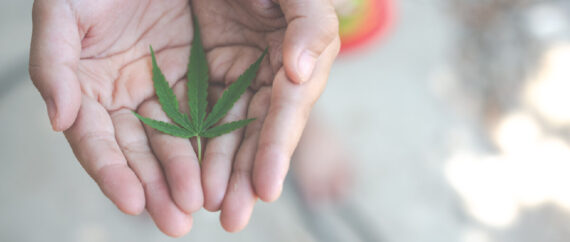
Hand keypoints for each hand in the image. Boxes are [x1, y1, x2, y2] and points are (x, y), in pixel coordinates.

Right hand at [30, 0, 201, 236]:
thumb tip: (57, 121)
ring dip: (189, 175)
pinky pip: (211, 112)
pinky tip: (226, 172)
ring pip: (178, 139)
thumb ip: (52, 64)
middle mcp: (127, 98)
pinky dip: (216, 142)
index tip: (131, 202)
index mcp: (88, 89)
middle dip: (157, 187)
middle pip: (141, 151)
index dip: (111, 172)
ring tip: (204, 205)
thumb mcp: (62, 13)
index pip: (97, 141)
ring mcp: (164, 89)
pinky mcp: (200, 75)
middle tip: (176, 222)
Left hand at [193, 0, 339, 231]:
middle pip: (256, 131)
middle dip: (245, 175)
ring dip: (216, 172)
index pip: (285, 106)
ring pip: (223, 132)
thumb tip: (302, 74)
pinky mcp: (195, 75)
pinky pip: (188, 115)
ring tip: (202, 208)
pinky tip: (178, 179)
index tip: (266, 186)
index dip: (277, 146)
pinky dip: (185, 148)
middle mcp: (263, 73)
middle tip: (233, 217)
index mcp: (291, 55)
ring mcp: (228, 76)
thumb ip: (309, 25)